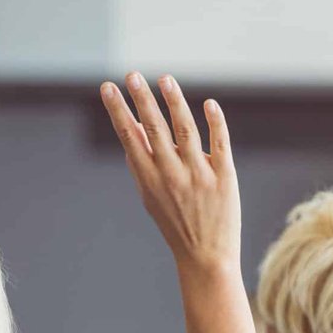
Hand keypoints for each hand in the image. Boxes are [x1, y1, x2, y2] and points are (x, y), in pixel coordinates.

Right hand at [101, 73, 240, 276]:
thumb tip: (135, 126)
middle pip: (154, 130)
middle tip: (131, 75)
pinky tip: (209, 104)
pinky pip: (220, 144)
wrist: (206, 257)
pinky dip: (215, 123)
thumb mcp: (151, 194)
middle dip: (141, 100)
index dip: (118, 111)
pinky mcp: (224, 177)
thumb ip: (143, 161)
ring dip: (174, 104)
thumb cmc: (176, 222)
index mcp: (149, 178)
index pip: (130, 137)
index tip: (108, 87)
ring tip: (165, 80)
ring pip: (185, 132)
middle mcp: (172, 174)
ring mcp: (199, 175)